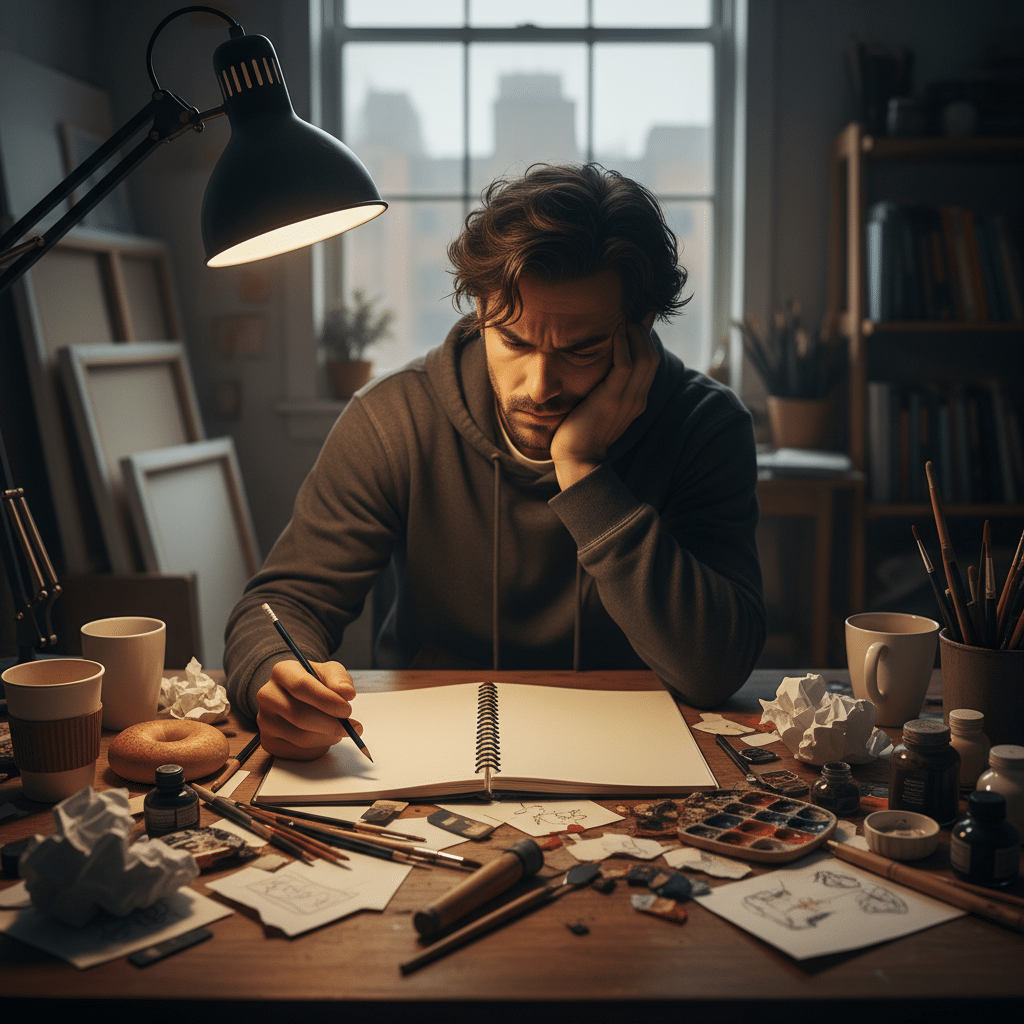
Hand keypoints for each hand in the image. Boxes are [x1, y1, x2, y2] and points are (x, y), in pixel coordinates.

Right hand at [256, 659, 361, 759]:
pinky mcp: (269, 742)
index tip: (347, 710)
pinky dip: (319, 747)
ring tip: (341, 730)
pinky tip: (325, 736)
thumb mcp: (329, 672)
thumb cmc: (315, 683)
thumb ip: (339, 679)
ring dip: (329, 737)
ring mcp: (265, 720)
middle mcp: (267, 695)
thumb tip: (346, 693)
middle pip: (300, 716)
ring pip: (302, 737)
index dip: (326, 700)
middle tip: (353, 727)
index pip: (301, 686)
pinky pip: (299, 752)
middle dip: (332, 724)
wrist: (296, 697)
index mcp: (282, 672)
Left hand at [549, 316, 658, 488]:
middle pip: (652, 356)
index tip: (638, 318)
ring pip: (644, 358)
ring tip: (623, 318)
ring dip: (635, 334)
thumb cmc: (582, 429)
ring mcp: (627, 399)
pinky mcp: (612, 399)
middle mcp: (637, 398)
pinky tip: (614, 332)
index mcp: (637, 399)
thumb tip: (603, 366)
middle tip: (630, 314)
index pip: (650, 362)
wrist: (576, 457)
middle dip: (643, 332)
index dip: (646, 339)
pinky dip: (622, 346)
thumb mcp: (600, 403)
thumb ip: (607, 385)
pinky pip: (624, 366)